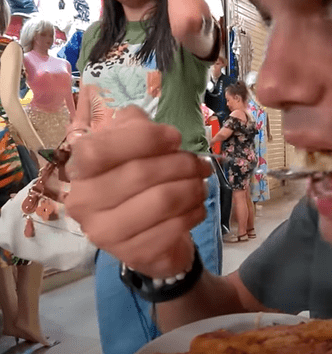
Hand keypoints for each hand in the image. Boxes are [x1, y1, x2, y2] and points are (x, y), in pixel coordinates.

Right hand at [64, 106, 212, 277]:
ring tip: (202, 185)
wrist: (149, 234)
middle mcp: (83, 202)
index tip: (175, 138)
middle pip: (139, 174)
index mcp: (80, 170)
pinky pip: (172, 228)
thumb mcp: (134, 145)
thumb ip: (137, 126)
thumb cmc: (140, 182)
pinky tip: (197, 208)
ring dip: (193, 189)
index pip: (99, 150)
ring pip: (161, 201)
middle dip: (182, 164)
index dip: (144, 139)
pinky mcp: (131, 254)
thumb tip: (164, 133)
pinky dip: (194, 213)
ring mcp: (104, 233)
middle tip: (202, 165)